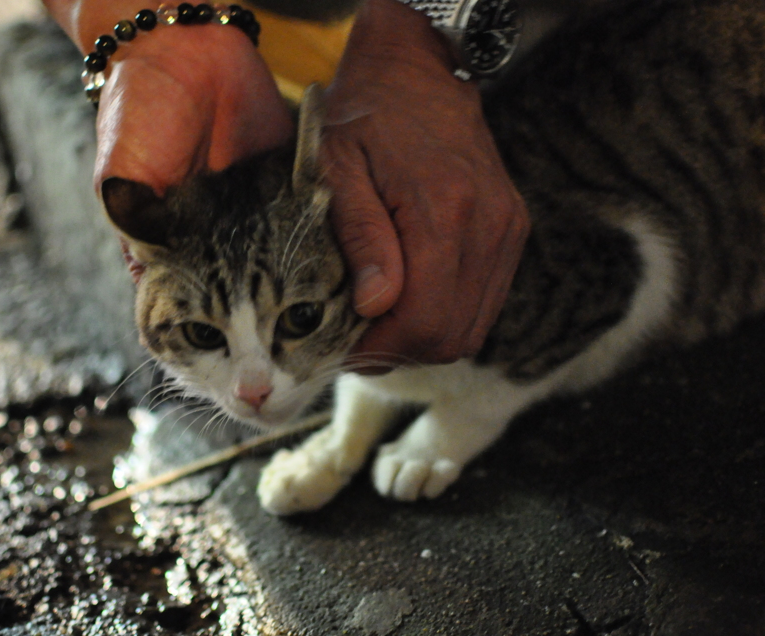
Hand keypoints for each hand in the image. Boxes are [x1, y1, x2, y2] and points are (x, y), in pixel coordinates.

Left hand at [324, 0, 529, 367]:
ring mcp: (507, 228)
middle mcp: (490, 226)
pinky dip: (447, 314)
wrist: (417, 70)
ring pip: (473, 326)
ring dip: (424, 336)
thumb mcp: (338, 169)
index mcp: (445, 212)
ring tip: (380, 321)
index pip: (426, 322)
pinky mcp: (512, 228)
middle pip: (453, 336)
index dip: (383, 350)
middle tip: (358, 340)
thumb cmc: (365, 116)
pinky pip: (484, 300)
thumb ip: (361, 237)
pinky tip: (409, 298)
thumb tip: (375, 306)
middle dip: (401, 351)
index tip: (345, 347)